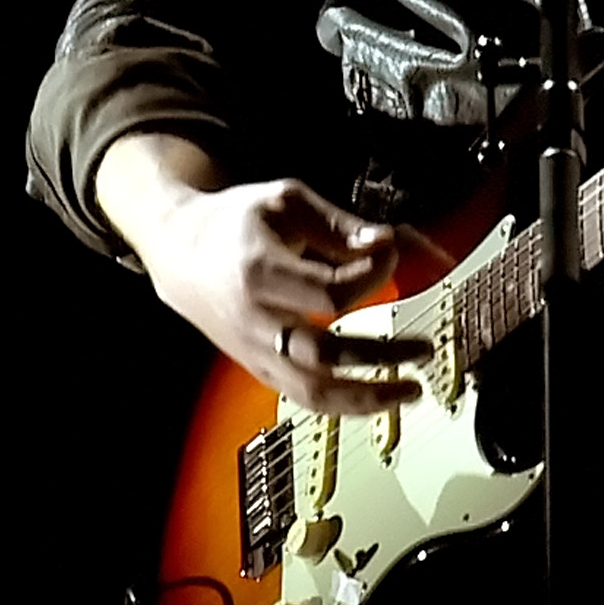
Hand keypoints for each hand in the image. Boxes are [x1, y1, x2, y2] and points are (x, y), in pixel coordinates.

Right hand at [101, 135, 431, 413]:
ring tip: (410, 390)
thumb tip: (388, 245)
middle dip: (381, 357)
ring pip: (313, 391)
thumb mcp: (286, 202)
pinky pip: (304, 397)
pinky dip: (345, 402)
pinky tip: (378, 394)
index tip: (389, 252)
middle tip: (423, 350)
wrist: (180, 252)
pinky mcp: (258, 367)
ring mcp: (253, 351)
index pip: (331, 292)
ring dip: (368, 398)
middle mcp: (254, 320)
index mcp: (258, 273)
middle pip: (324, 355)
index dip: (373, 276)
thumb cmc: (236, 223)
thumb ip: (339, 225)